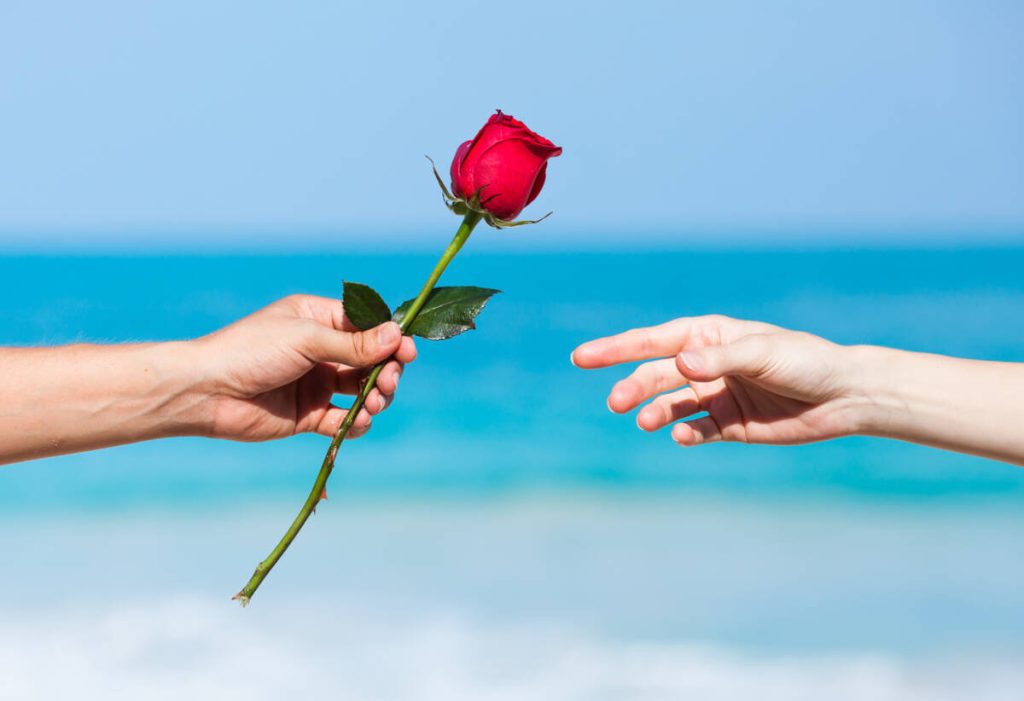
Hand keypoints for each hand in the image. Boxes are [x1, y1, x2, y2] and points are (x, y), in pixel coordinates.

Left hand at [192, 294, 416, 441]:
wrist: (206, 393)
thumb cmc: (250, 352)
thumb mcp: (306, 339)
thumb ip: (354, 343)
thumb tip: (397, 335)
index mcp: (318, 319)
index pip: (367, 326)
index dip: (390, 340)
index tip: (407, 352)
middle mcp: (320, 350)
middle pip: (371, 361)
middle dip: (386, 371)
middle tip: (389, 382)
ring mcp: (316, 383)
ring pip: (362, 390)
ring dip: (375, 397)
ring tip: (372, 403)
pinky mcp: (309, 415)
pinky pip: (344, 420)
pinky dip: (356, 422)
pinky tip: (357, 421)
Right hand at [571, 315, 867, 446]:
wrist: (844, 397)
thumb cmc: (805, 362)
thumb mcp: (763, 354)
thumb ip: (720, 359)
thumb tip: (679, 363)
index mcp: (709, 337)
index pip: (654, 341)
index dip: (616, 348)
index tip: (582, 357)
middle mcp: (706, 365)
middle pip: (656, 375)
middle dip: (633, 387)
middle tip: (616, 404)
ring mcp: (715, 395)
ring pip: (670, 405)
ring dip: (653, 412)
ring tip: (646, 422)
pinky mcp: (728, 425)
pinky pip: (695, 431)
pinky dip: (684, 434)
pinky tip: (680, 437)